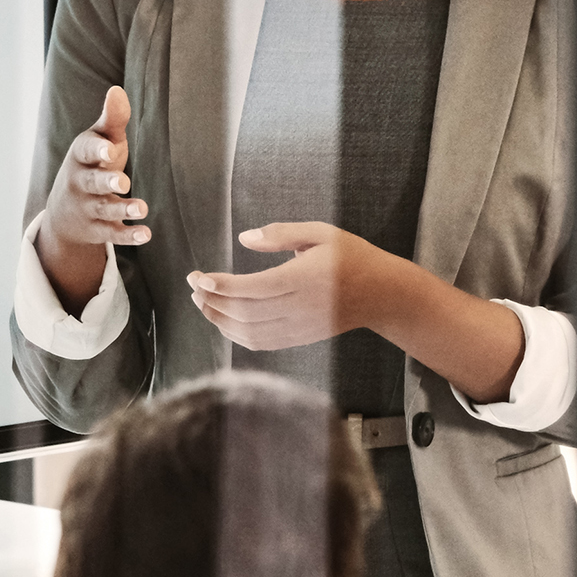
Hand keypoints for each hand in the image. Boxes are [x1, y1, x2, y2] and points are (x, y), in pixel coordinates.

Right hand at [37, 85, 149, 311]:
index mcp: (81, 157)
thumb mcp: (99, 141)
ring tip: (141, 208)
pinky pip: (112, 234)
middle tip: (123, 180)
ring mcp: (87, 208)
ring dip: (122, 209)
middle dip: (106, 182)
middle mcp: (80, 183)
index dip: (96, 149)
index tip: (109, 149)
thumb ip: (112, 120)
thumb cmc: (91, 165)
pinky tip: (145, 233)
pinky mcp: (97, 230)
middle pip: (91, 183)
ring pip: (103, 210)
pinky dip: (128, 235)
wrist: (64, 212)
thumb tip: (118, 90)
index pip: (85, 151)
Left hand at [188, 224, 527, 402]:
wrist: (382, 294)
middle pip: (245, 311)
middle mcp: (299, 306)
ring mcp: (299, 327)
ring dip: (219, 319)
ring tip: (203, 302)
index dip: (221, 286)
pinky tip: (224, 320)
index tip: (199, 276)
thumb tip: (244, 238)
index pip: (253, 288)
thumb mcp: (320, 233)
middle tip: (195, 285)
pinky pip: (261, 343)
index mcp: (304, 278)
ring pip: (249, 332)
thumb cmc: (351, 257)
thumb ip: (281, 233)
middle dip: (213, 300)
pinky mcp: (299, 338)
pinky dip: (236, 335)